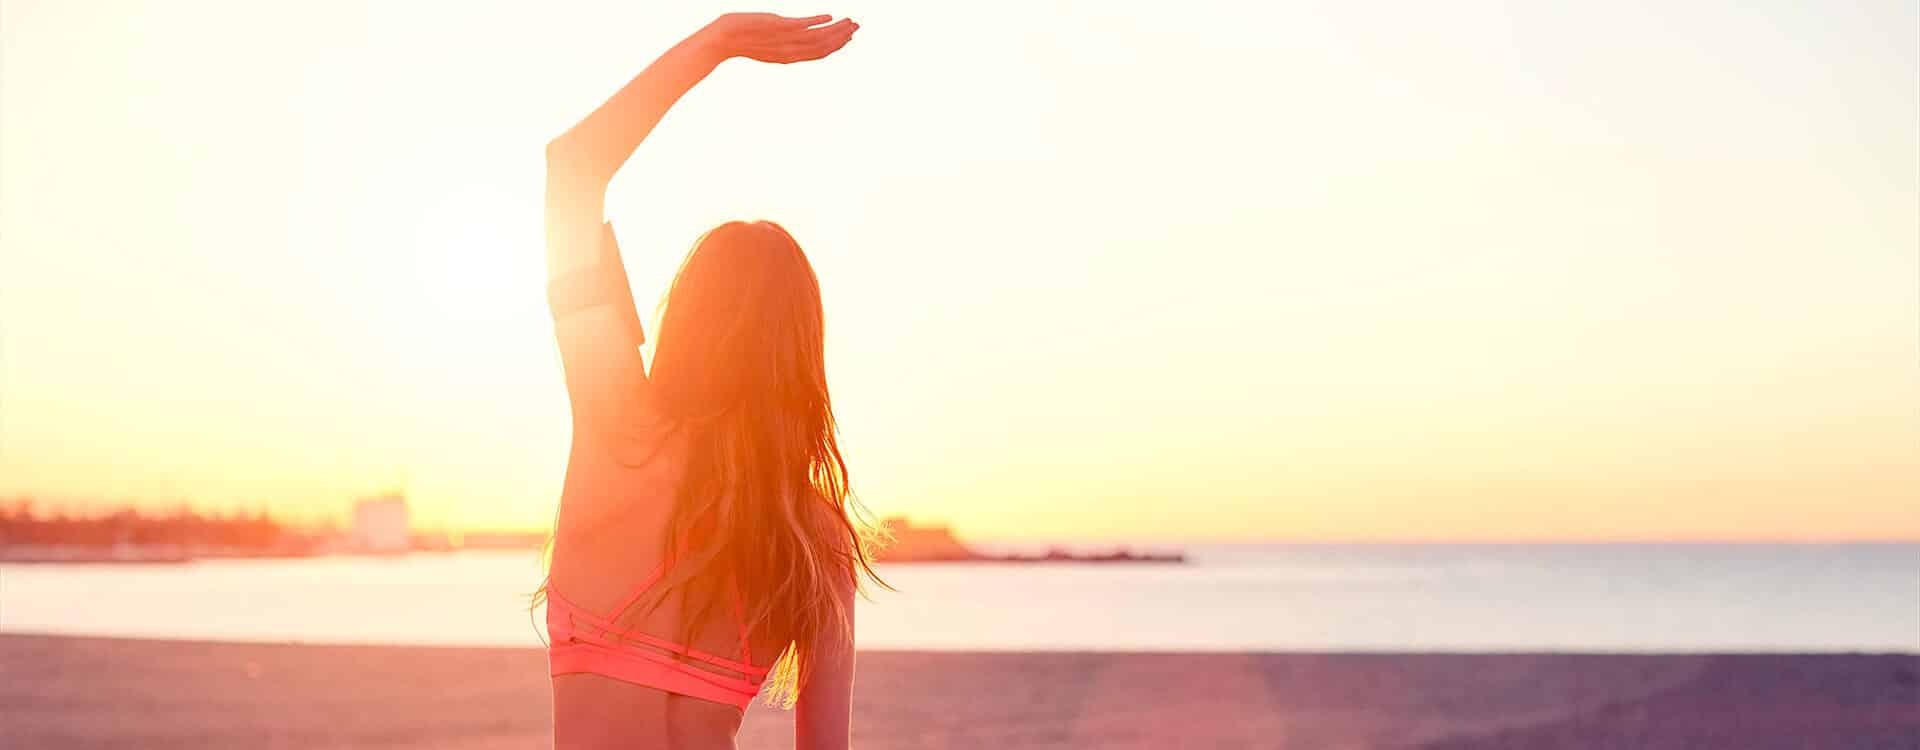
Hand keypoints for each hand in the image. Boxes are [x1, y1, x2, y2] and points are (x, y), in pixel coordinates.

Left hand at [703, 13, 858, 63]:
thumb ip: (782, 42)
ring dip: (837, 29)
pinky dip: (819, 21)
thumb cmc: (741, 40)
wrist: (724, 39)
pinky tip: (829, 16)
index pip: (818, 54)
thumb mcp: (766, 45)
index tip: (848, 38)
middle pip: (823, 47)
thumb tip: (791, 34)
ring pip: (819, 37)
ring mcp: (786, 40)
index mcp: (788, 57)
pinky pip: (805, 24)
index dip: (836, 46)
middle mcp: (790, 51)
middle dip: (842, 37)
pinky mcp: (780, 26)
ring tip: (849, 21)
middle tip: (856, 27)